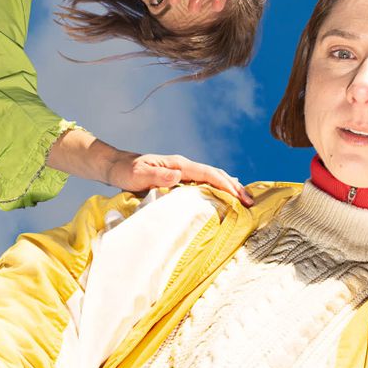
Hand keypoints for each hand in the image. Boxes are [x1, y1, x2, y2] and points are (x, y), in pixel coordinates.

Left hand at [106, 152, 253, 205]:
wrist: (116, 167)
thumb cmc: (125, 171)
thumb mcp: (137, 175)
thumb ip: (156, 176)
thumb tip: (178, 177)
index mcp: (178, 165)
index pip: (207, 173)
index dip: (225, 184)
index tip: (239, 196)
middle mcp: (183, 166)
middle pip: (215, 174)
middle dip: (234, 186)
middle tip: (251, 202)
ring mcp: (182, 172)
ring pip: (212, 178)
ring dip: (229, 188)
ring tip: (245, 200)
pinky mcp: (179, 179)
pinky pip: (204, 183)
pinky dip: (218, 189)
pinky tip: (225, 197)